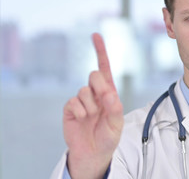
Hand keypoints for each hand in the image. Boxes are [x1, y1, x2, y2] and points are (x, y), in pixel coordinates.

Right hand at [63, 33, 123, 178]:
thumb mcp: (117, 123)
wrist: (94, 152)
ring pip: (84, 90)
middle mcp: (95, 93)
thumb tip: (108, 92)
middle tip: (102, 101)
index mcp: (109, 92)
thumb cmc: (108, 136)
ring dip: (91, 105)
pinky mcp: (70, 108)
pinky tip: (82, 119)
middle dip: (99, 85)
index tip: (95, 35)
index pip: (105, 68)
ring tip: (92, 117)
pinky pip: (73, 102)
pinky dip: (79, 112)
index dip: (100, 51)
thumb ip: (114, 107)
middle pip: (94, 75)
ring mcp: (82, 100)